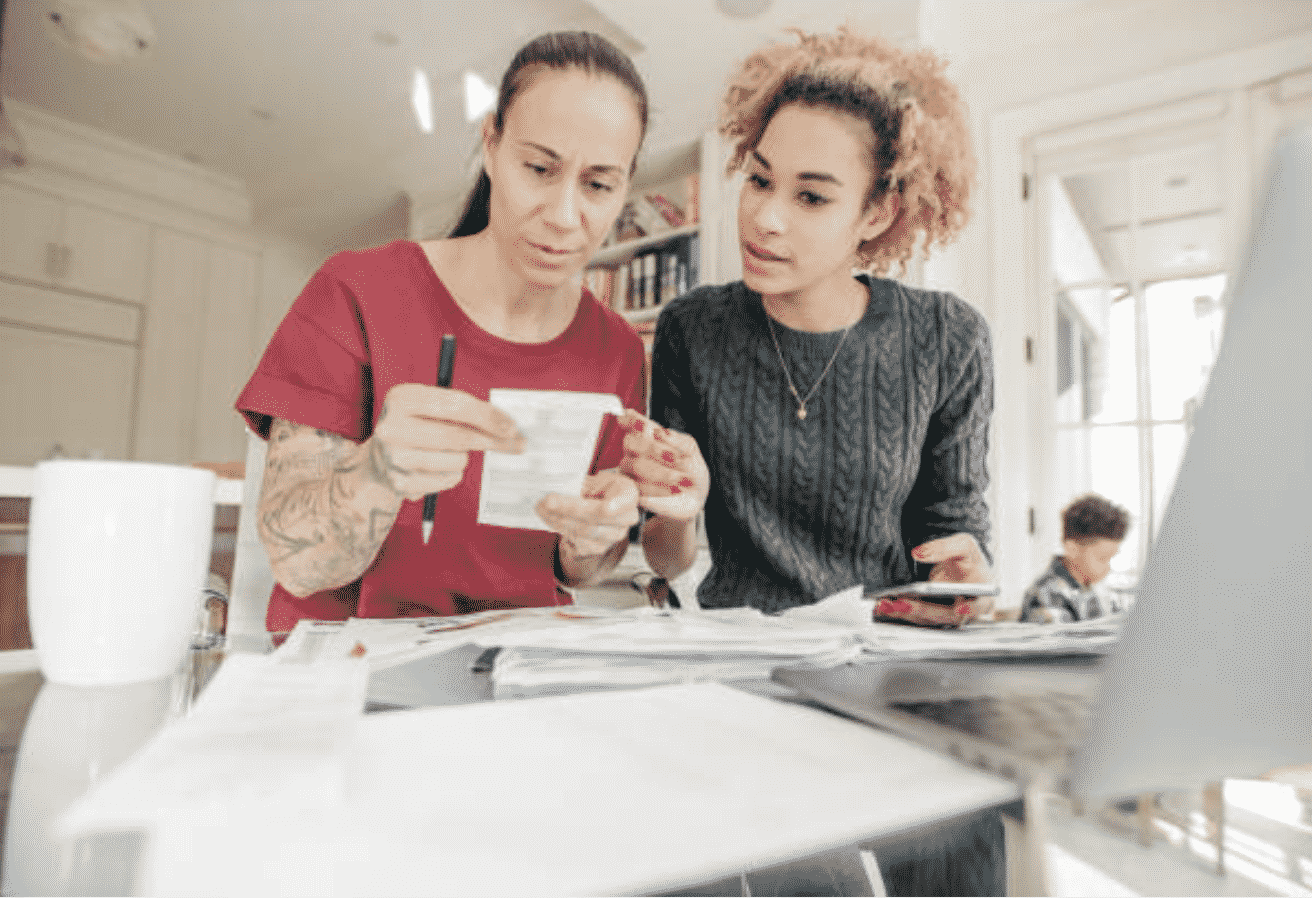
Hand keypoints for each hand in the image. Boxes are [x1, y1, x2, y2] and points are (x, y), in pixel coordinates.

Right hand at [365, 383, 524, 500]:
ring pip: (458, 460)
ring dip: (464, 457)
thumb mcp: (430, 406)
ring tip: (447, 452)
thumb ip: (463, 409)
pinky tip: (438, 467)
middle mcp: (392, 426)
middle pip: (458, 436)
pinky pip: (450, 479)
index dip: (488, 416)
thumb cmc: (417, 426)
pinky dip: (453, 473)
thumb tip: (507, 425)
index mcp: (402, 397)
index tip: (512, 426)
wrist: (378, 460)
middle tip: (516, 444)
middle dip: (492, 440)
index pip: (456, 405)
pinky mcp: (401, 483)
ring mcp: (394, 457)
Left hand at [536, 469, 640, 558]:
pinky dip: (559, 529)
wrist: (603, 509)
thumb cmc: (600, 490)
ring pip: (584, 531)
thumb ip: (584, 485)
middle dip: (569, 508)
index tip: (607, 507)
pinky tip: (549, 519)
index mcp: (628, 495)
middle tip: (548, 501)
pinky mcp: (597, 549)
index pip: (626, 501)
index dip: (617, 505)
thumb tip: (560, 488)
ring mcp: (612, 537)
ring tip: (542, 508)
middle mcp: (625, 519)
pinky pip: (576, 542)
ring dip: (559, 520)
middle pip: (597, 517)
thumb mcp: (597, 480)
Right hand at [617, 411, 708, 521]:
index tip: (642, 423)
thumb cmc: (691, 469)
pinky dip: (659, 488)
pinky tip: (675, 489)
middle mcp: (635, 452)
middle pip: (630, 442)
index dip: (631, 420)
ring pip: (635, 465)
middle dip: (651, 448)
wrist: (695, 497)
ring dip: (662, 472)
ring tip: (683, 479)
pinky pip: (638, 488)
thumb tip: (661, 432)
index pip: (632, 423)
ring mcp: (631, 472)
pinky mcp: (633, 492)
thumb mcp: (691, 450)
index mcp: (649, 437)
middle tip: (674, 458)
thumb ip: (678, 440)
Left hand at [874, 533, 993, 626]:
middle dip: (921, 610)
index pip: (979, 605)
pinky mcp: (931, 619)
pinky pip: (915, 620)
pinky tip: (882, 608)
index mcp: (981, 596)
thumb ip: (943, 547)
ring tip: (884, 604)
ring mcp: (947, 619)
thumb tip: (917, 553)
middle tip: (899, 603)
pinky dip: (899, 615)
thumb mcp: (963, 545)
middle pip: (944, 616)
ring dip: (904, 615)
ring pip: (927, 621)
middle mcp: (965, 613)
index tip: (960, 609)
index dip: (971, 609)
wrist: (963, 569)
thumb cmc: (969, 560)